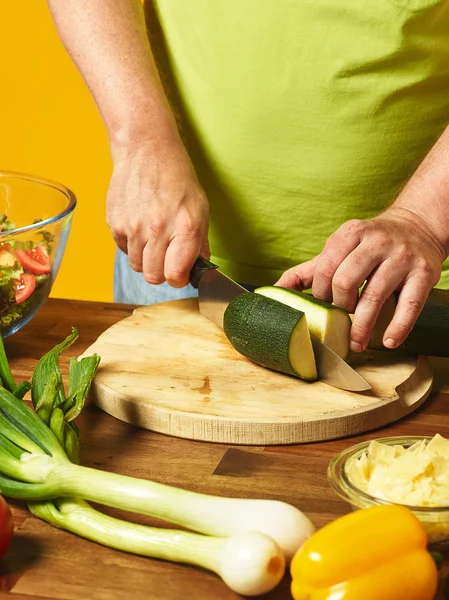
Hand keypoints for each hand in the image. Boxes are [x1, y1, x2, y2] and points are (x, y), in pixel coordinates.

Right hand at [107, 138, 209, 287]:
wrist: (145, 150)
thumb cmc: (176, 178)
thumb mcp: (200, 208)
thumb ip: (200, 243)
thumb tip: (198, 270)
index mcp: (185, 227)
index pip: (176, 276)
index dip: (179, 278)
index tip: (180, 272)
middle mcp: (158, 230)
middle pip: (154, 276)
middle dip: (162, 272)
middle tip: (166, 257)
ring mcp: (133, 227)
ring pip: (137, 266)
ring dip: (146, 258)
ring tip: (153, 237)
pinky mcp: (114, 223)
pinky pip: (123, 250)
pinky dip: (132, 245)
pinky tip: (140, 226)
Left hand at [276, 208, 445, 351]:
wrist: (417, 225)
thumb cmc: (370, 244)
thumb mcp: (340, 248)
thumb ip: (308, 271)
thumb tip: (271, 290)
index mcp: (350, 234)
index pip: (325, 268)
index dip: (320, 293)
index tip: (323, 307)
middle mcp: (376, 242)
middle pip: (346, 281)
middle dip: (339, 307)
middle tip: (339, 321)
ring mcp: (401, 257)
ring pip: (375, 296)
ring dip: (362, 326)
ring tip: (356, 343)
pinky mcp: (423, 273)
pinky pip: (409, 305)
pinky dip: (398, 327)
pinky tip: (388, 341)